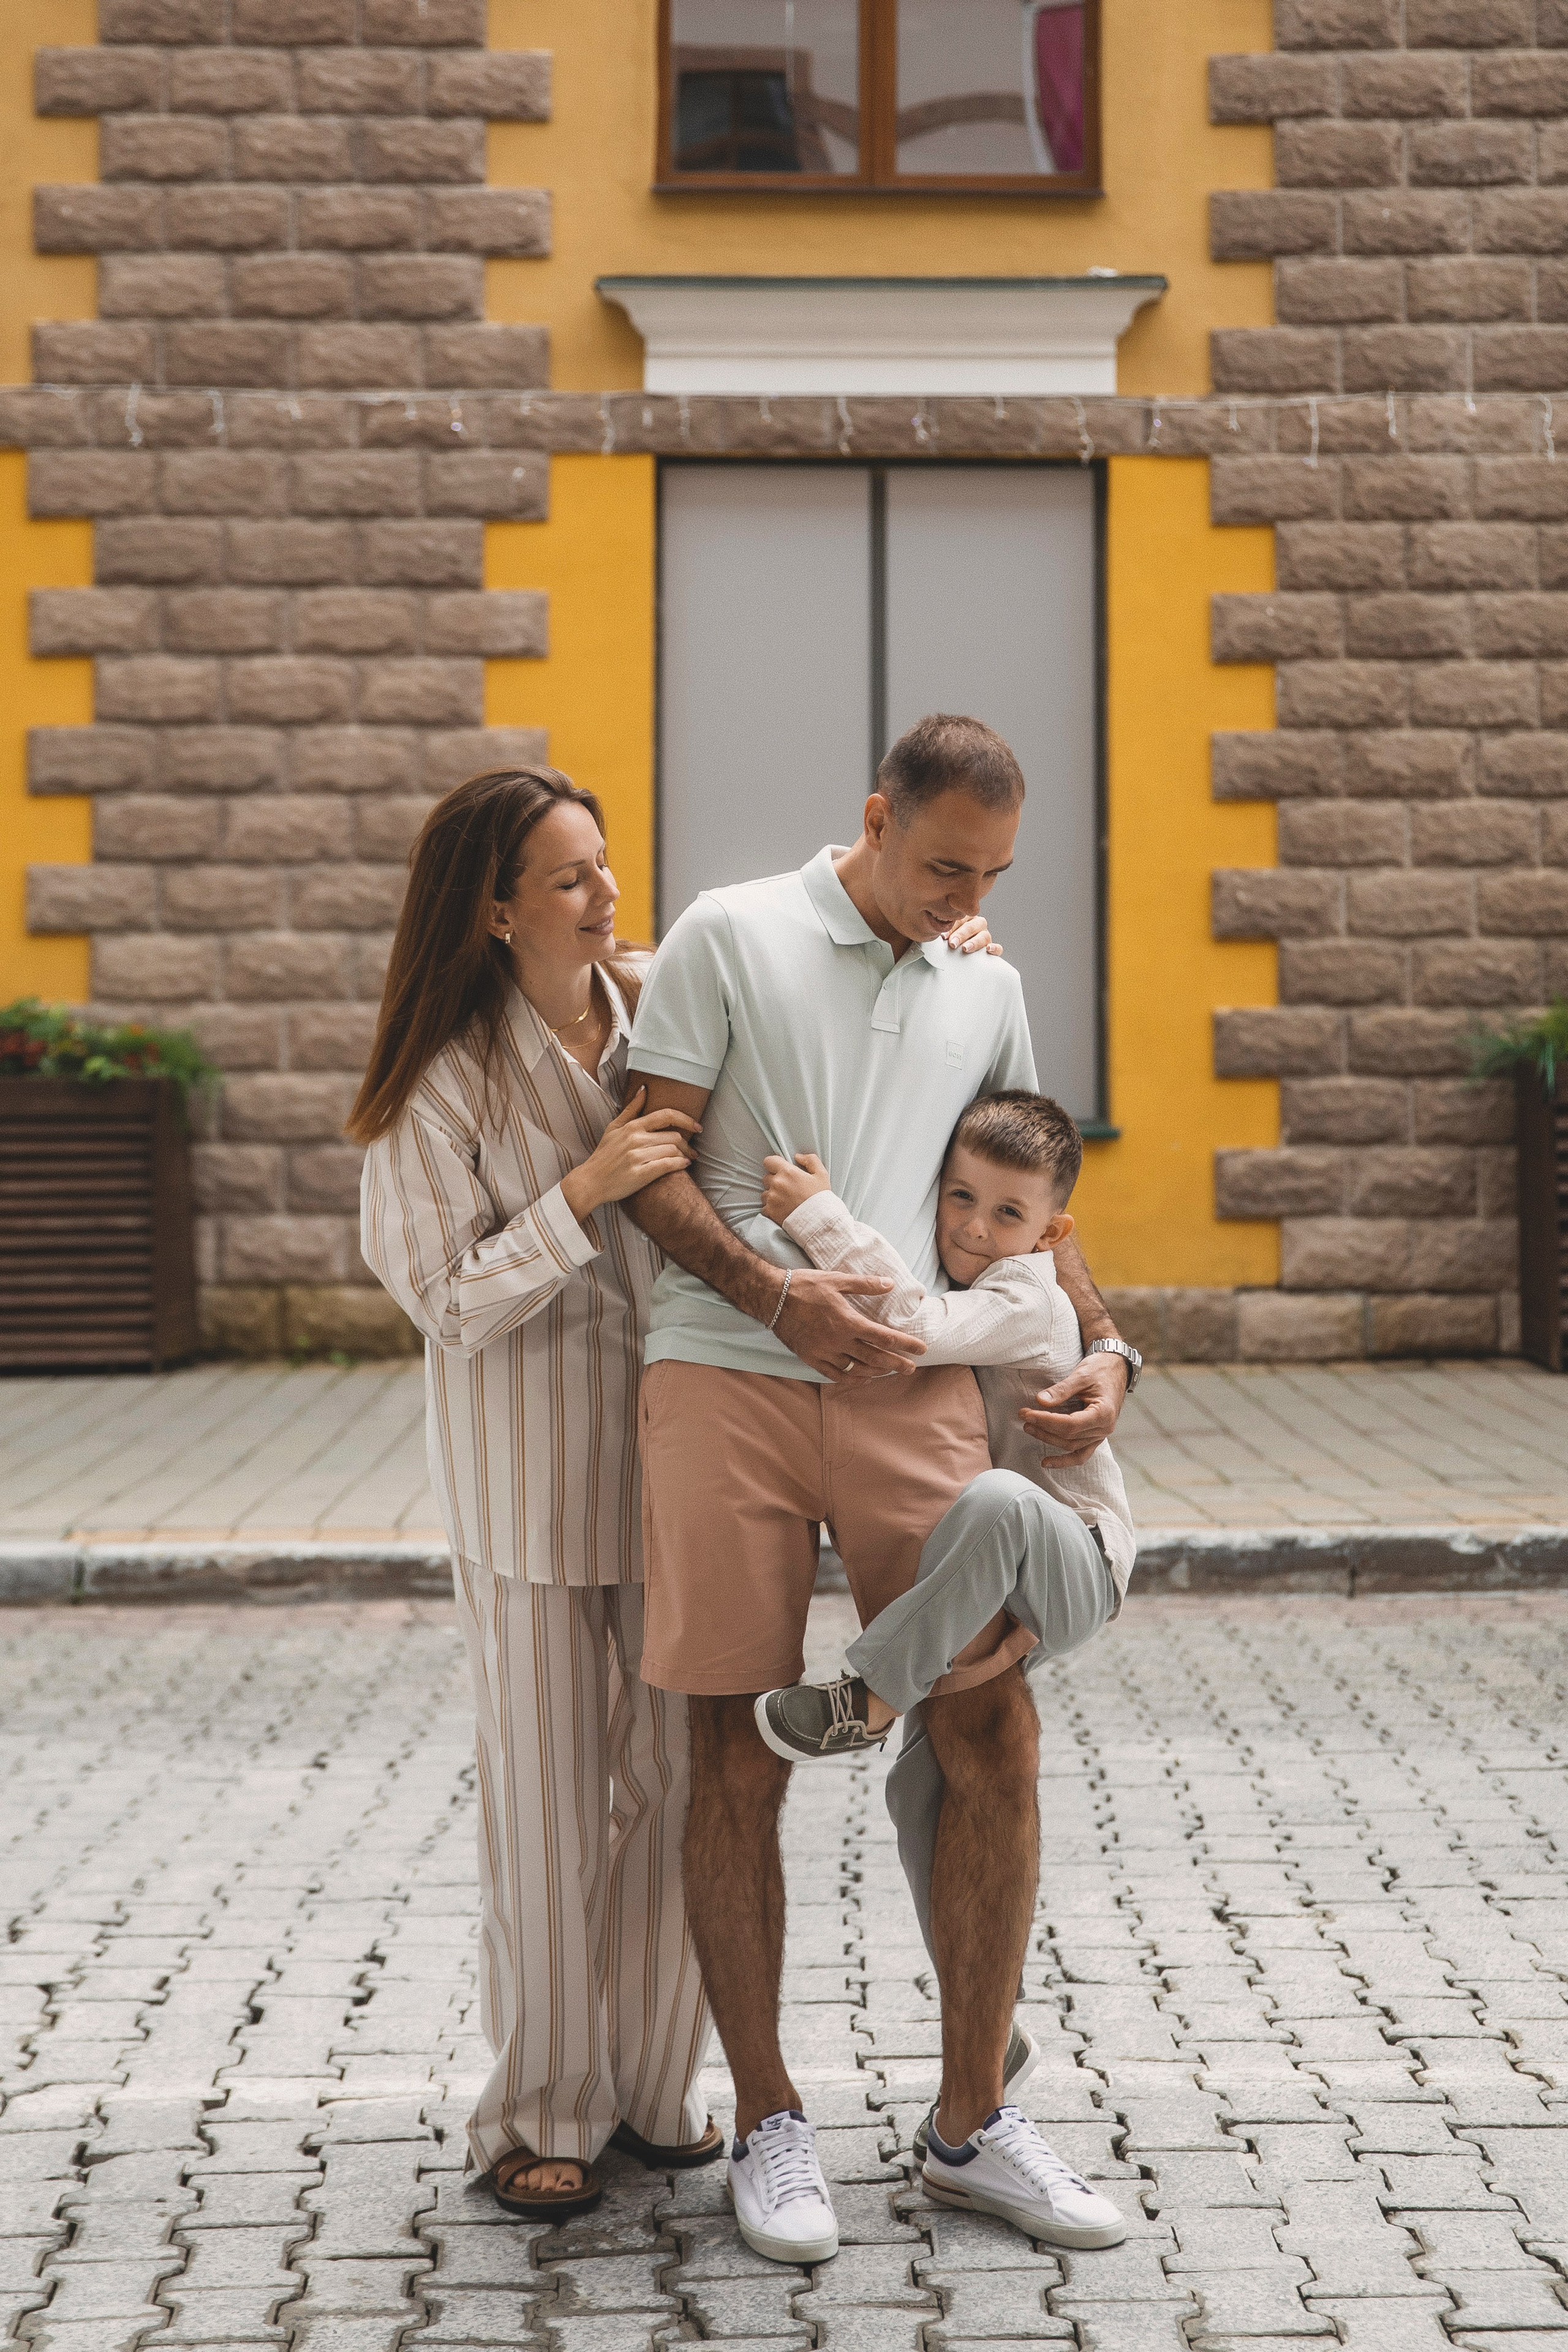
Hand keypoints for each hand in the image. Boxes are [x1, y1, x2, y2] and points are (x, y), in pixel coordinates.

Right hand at [560, 1089, 699, 1221]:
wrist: (590, 1182)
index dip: (686, 1119)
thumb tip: (644, 1089)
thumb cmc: (604, 1155)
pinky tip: (684, 1165)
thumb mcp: (613, 1128)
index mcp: (632, 1127)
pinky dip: (680, 1164)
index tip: (697, 1126)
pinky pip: (668, 1165)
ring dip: (685, 1155)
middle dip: (688, 1144)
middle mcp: (636, 1139)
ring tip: (688, 1159)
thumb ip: (631, 1109)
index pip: (666, 1116)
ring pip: (673, 1150)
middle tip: (693, 1150)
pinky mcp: (640, 1174)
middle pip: (674, 1136)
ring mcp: (637, 1157)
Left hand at [761, 1151, 831, 1223]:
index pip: (769, 1161)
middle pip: (767, 1177)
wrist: (819, 1222)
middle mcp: (777, 1183)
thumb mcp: (822, 1174)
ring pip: (765, 1193)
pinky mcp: (770, 1212)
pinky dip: (771, 1209)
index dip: (775, 1164)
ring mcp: (772, 1198)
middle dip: (775, 1181)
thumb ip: (810, 1160)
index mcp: (788, 1172)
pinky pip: (764, 1207)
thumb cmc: (821, 1198)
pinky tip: (783, 1210)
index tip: (781, 1170)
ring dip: (772, 1195)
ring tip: (786, 1201)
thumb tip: (797, 1157)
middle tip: (788, 1188)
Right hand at [774, 1267, 927, 1380]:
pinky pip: (836, 1375)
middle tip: (912, 1368)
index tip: (921, 1349)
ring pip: (857, 1368)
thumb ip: (865, 1284)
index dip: (905, 1344)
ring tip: (891, 1371)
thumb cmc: (805, 1286)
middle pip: (875, 1357)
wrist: (772, 1298)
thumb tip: (890, 1284)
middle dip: (896, 1363)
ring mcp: (824, 1352)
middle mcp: (838, 1340)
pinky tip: (864, 1378)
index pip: (884, 1336)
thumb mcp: (836, 1279)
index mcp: (848, 1321)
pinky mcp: (811, 1358)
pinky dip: (852, 1379)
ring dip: (877, 1371)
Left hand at [944, 913, 1003, 957]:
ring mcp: (985, 935)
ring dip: (974, 942)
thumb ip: (942, 933)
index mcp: (965, 918)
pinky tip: (988, 950)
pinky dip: (995, 948)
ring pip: (984, 936)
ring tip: (965, 948)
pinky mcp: (993, 948)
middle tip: (952, 943)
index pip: (960, 919)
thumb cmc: (949, 942)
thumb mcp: (944, 936)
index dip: (952, 927)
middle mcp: (977, 924)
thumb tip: (934, 934)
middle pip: (972, 927)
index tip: (943, 936)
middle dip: (961, 935)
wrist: (958, 953)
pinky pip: (998, 948)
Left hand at [1017, 1350, 1128, 1464]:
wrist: (1116, 1369)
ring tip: (1029, 1428)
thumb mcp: (1081, 1375)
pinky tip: (1046, 1462)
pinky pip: (1080, 1454)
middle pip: (1068, 1437)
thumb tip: (1040, 1401)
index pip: (1069, 1424)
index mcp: (1103, 1413)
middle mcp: (1104, 1428)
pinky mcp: (1095, 1436)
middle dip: (1043, 1428)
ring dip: (1048, 1440)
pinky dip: (1064, 1460)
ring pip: (1071, 1446)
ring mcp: (1100, 1435)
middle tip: (1024, 1417)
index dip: (1046, 1421)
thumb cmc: (1101, 1370)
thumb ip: (1061, 1389)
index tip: (1027, 1414)